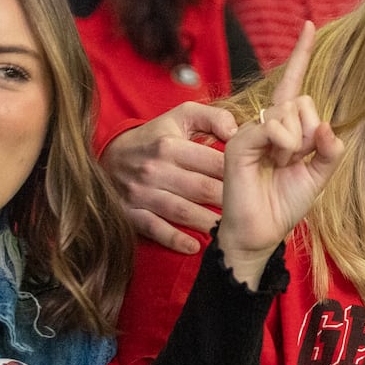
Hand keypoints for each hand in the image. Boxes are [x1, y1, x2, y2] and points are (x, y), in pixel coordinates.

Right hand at [101, 102, 237, 253]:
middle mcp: (154, 169)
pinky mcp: (130, 212)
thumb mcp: (180, 117)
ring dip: (208, 222)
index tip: (256, 182)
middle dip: (229, 200)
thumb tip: (236, 131)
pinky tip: (195, 246)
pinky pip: (155, 229)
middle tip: (252, 209)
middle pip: (202, 189)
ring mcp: (141, 193)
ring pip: (182, 211)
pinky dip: (175, 239)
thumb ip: (212, 117)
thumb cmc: (155, 137)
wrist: (108, 157)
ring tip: (231, 229)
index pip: (213, 162)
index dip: (239, 173)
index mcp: (169, 145)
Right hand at [217, 21, 342, 286]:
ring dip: (298, 144)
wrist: (260, 232)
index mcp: (283, 128)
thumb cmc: (284, 204)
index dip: (301, 55)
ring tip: (281, 166)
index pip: (294, 85)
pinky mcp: (238, 142)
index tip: (310, 24)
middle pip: (304, 102)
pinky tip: (275, 162)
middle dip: (311, 134)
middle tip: (295, 161)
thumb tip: (328, 127)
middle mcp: (265, 124)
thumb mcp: (318, 176)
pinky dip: (285, 146)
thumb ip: (329, 150)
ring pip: (291, 114)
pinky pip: (274, 128)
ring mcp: (250, 131)